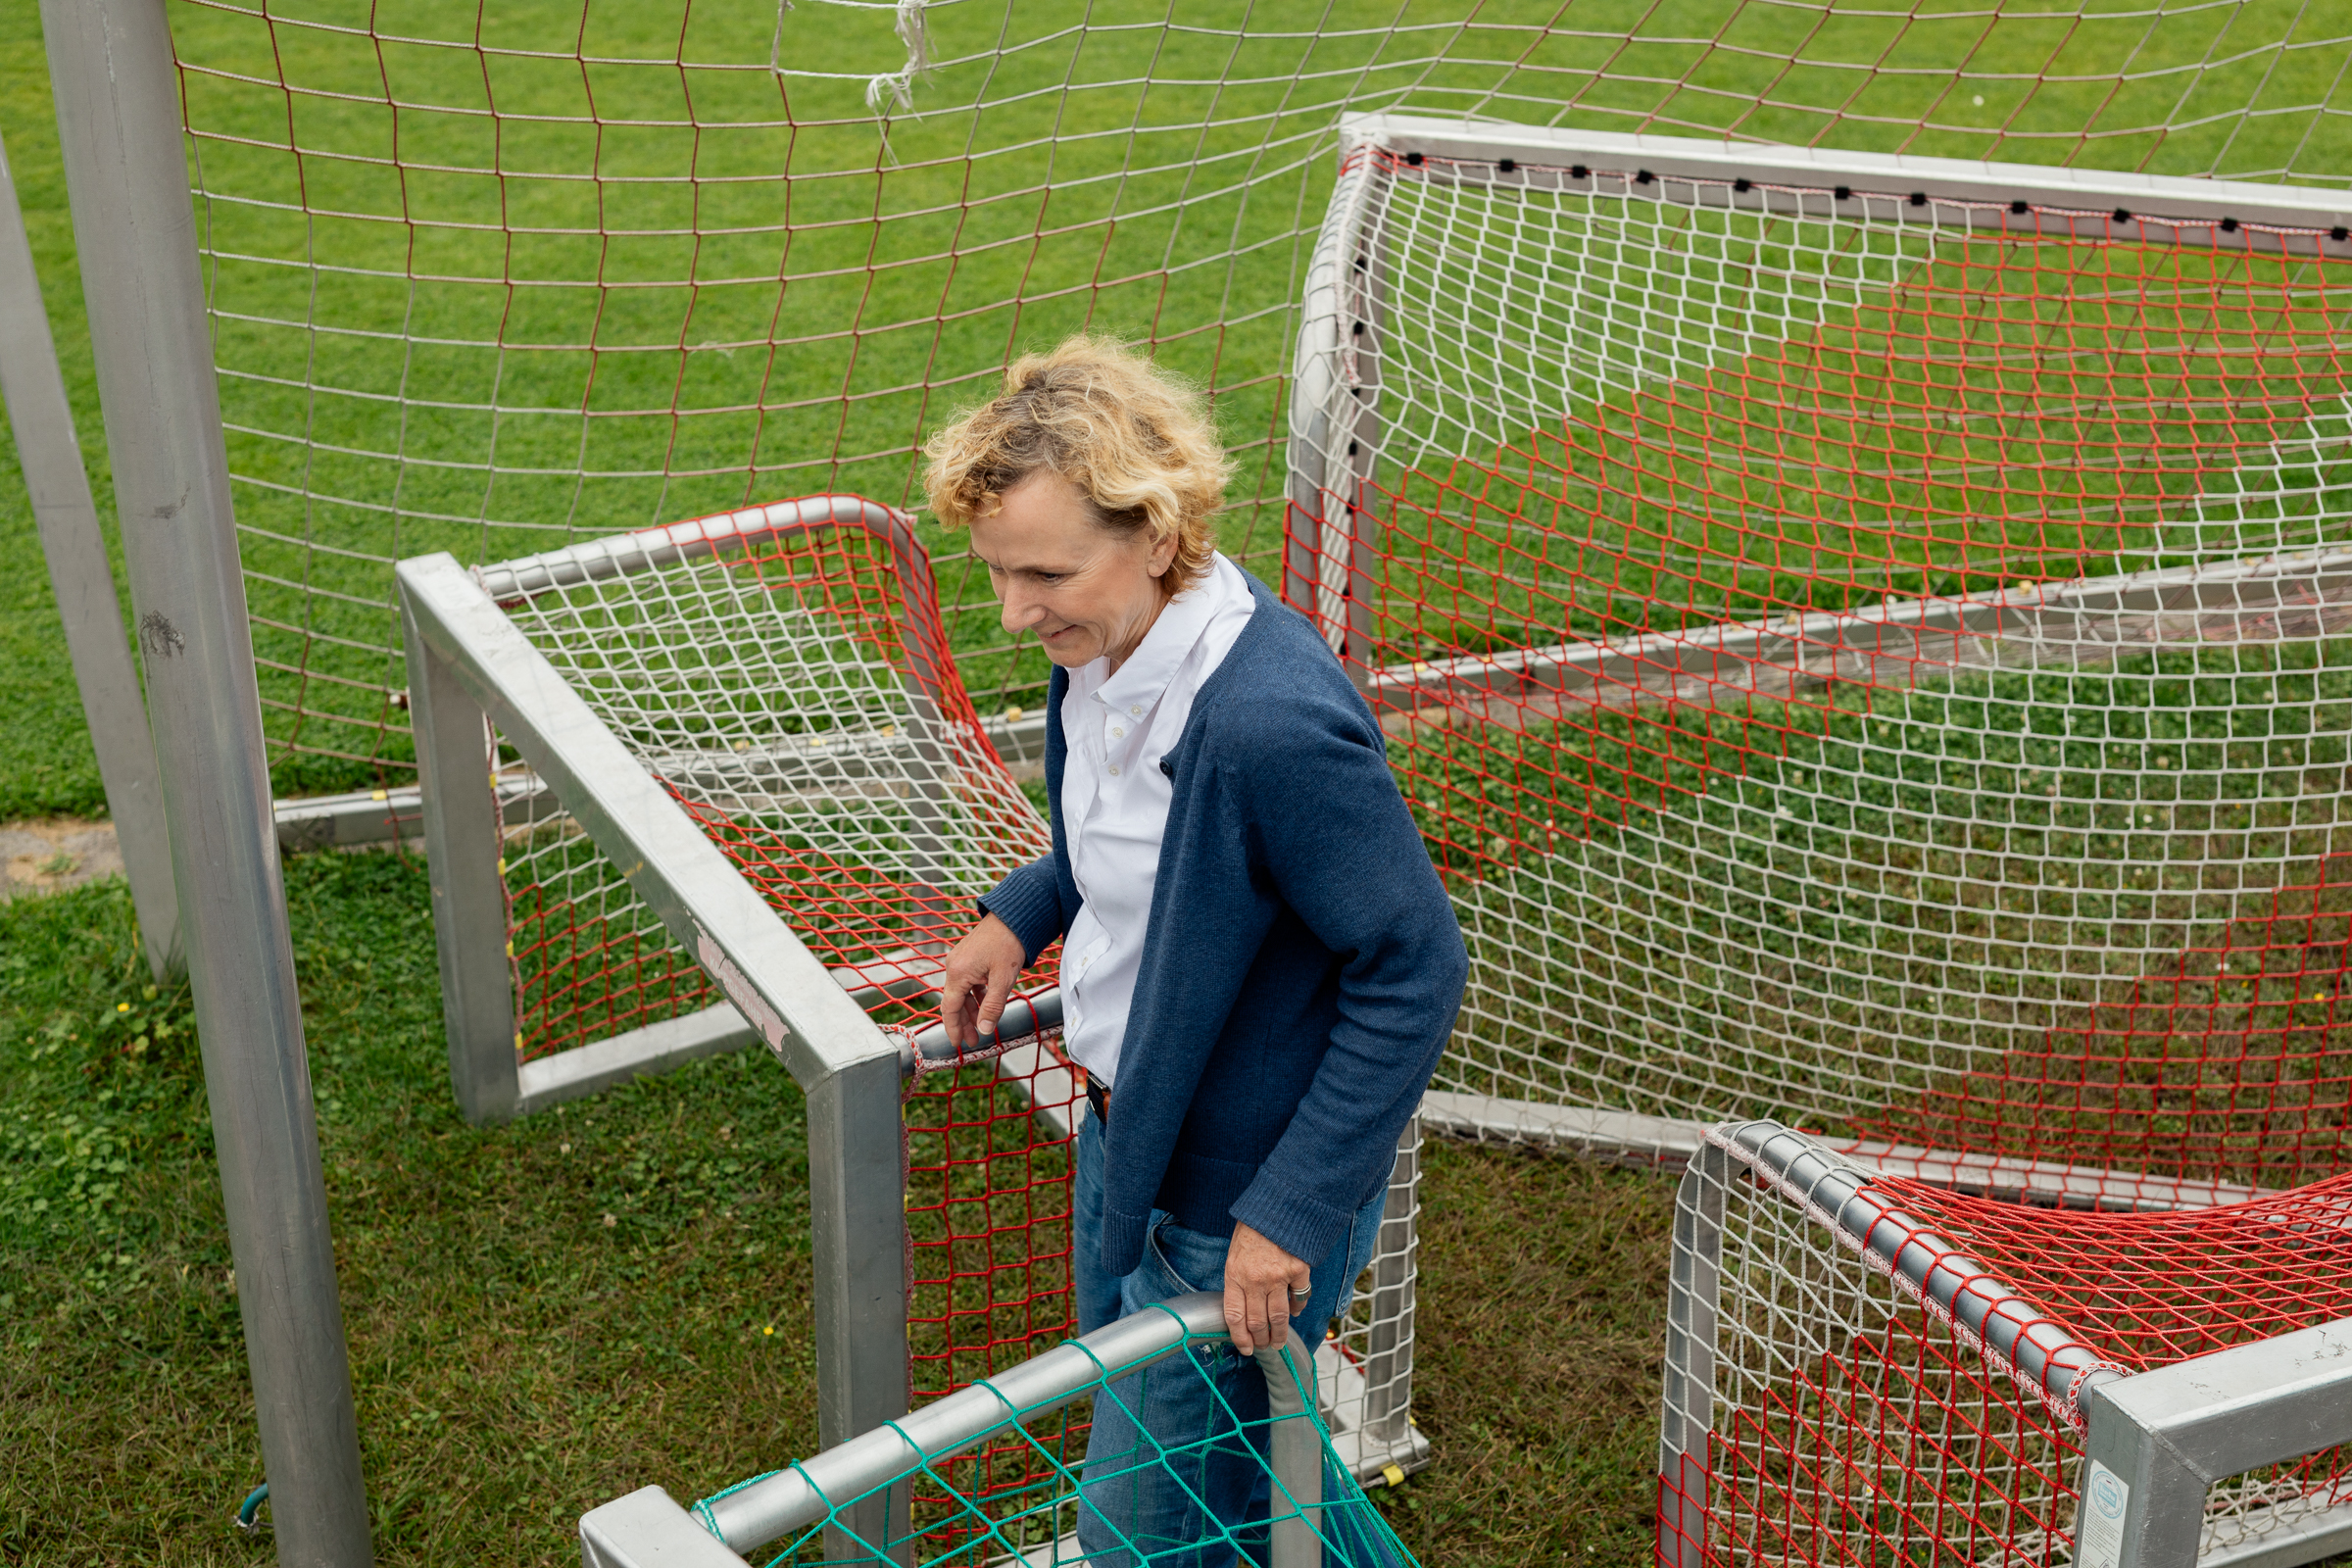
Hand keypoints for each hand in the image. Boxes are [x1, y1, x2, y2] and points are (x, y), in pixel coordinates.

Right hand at [939, 913, 1026, 1050]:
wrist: (1014, 916)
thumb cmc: (1008, 943)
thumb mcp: (1003, 979)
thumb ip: (993, 1006)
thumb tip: (984, 1029)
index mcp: (958, 972)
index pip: (949, 1009)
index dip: (953, 1028)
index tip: (957, 1044)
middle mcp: (954, 966)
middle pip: (954, 1002)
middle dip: (963, 1023)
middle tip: (973, 1040)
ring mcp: (960, 960)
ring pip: (962, 993)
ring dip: (970, 1010)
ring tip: (980, 1027)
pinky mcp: (968, 957)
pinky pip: (968, 982)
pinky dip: (975, 996)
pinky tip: (985, 1005)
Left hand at [1223, 1222, 1309, 1355]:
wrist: (1276, 1205)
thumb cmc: (1252, 1228)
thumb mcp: (1234, 1254)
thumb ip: (1237, 1280)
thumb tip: (1243, 1307)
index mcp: (1234, 1274)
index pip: (1234, 1317)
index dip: (1240, 1338)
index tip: (1245, 1348)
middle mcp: (1255, 1279)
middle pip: (1258, 1322)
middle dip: (1260, 1340)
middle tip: (1264, 1347)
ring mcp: (1278, 1276)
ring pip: (1279, 1317)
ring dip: (1279, 1334)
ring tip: (1279, 1342)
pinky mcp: (1299, 1270)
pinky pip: (1300, 1298)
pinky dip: (1298, 1308)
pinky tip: (1295, 1311)